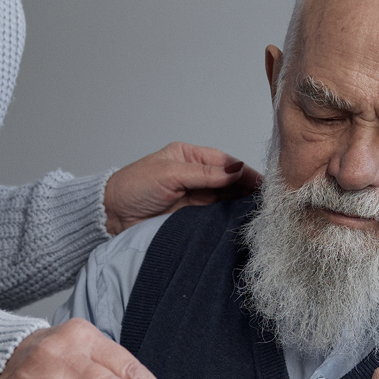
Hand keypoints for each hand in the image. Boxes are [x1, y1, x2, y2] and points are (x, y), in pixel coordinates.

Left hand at [103, 142, 261, 235]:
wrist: (111, 216)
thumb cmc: (132, 187)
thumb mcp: (169, 174)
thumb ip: (204, 173)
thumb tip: (236, 170)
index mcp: (189, 157)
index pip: (224, 162)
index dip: (243, 172)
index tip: (262, 182)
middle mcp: (195, 176)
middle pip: (229, 181)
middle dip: (247, 189)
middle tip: (266, 199)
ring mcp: (194, 197)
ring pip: (225, 200)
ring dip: (240, 205)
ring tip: (258, 211)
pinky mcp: (191, 217)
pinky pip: (215, 217)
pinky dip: (228, 219)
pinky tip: (240, 221)